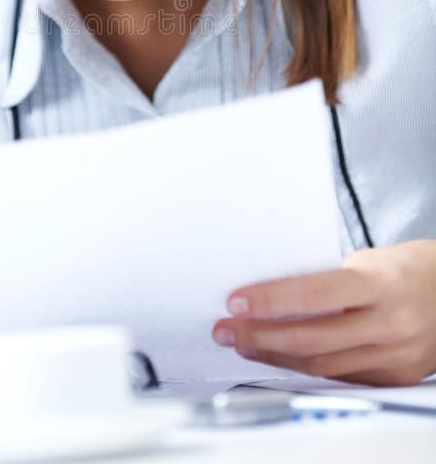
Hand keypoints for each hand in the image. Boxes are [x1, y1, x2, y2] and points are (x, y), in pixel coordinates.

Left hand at [212, 240, 435, 385]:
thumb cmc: (411, 267)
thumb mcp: (371, 260)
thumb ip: (329, 278)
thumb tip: (275, 292)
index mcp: (381, 284)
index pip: (316, 294)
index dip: (272, 300)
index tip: (236, 302)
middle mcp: (390, 323)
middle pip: (313, 338)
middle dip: (261, 335)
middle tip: (226, 329)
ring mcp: (395, 356)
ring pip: (322, 365)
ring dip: (276, 355)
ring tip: (244, 343)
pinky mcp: (395, 377)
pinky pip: (342, 376)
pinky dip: (307, 368)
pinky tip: (281, 358)